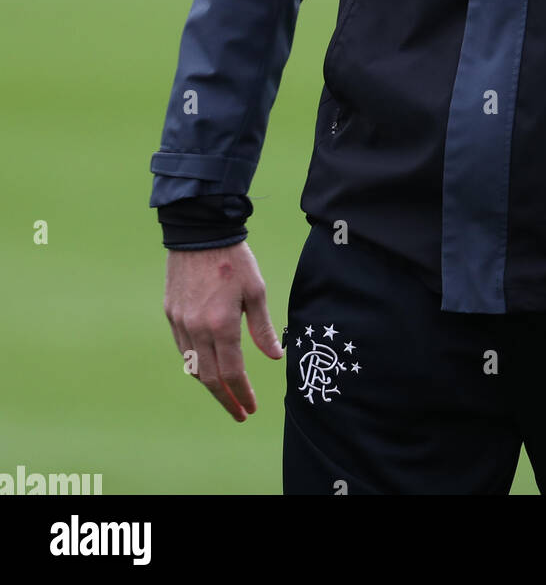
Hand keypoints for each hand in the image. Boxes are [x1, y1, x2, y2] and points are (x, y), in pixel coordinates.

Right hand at [163, 242, 282, 421]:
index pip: (232, 372)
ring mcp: (180, 322)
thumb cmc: (234, 259)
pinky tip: (207, 366)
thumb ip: (263, 328)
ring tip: (226, 393)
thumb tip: (275, 356)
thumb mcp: (256, 290)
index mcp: (221, 324)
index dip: (242, 394)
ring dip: (209, 385)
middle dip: (226, 400)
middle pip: (209, 378)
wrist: (199, 232)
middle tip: (239, 413)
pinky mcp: (170, 313)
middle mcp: (196, 329)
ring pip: (193, 366)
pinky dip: (195, 364)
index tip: (250, 408)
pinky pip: (182, 348)